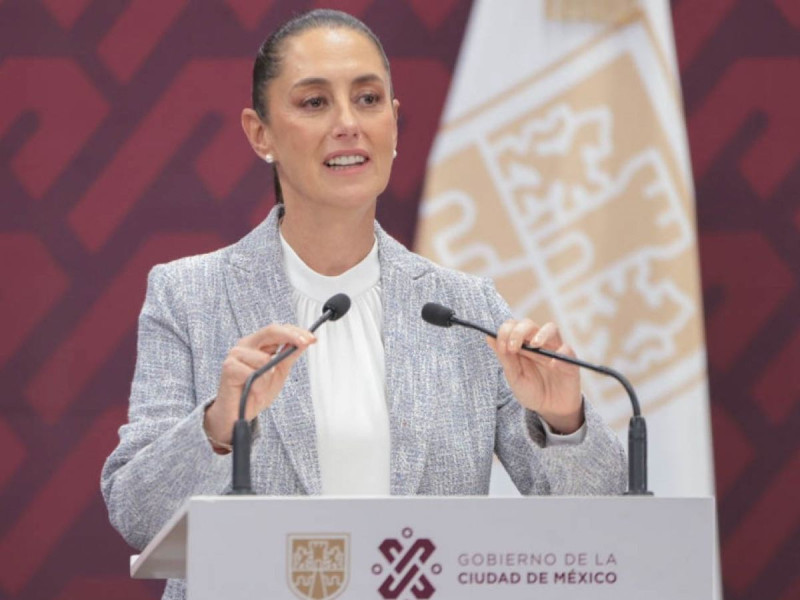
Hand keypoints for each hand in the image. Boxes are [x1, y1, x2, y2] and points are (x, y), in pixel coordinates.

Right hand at [204, 324, 315, 446]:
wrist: (239, 414)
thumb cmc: (255, 392)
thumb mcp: (279, 372)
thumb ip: (289, 356)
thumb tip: (305, 341)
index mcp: (256, 343)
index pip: (278, 330)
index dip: (295, 332)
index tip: (312, 338)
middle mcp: (245, 345)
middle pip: (271, 331)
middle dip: (291, 336)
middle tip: (306, 343)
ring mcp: (235, 354)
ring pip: (265, 358)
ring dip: (269, 377)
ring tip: (260, 387)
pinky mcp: (228, 367)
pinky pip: (253, 373)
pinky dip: (258, 385)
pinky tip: (251, 391)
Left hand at [487, 319, 582, 433]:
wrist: (550, 409)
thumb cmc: (532, 391)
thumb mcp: (515, 377)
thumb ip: (505, 358)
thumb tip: (489, 337)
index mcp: (522, 345)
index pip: (513, 326)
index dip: (505, 331)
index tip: (501, 346)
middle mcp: (538, 343)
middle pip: (529, 324)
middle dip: (518, 332)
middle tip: (513, 347)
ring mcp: (555, 350)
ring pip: (551, 328)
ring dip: (541, 334)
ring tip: (534, 345)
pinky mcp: (570, 361)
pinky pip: (568, 350)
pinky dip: (561, 354)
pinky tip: (552, 364)